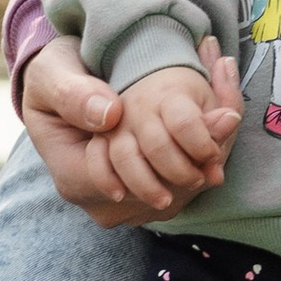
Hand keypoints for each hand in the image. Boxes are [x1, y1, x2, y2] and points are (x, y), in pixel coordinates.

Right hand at [20, 35, 241, 225]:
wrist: (53, 86)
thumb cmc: (51, 78)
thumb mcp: (52, 75)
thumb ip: (75, 94)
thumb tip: (111, 114)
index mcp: (75, 177)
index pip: (139, 181)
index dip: (181, 155)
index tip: (214, 120)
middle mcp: (98, 201)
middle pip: (165, 193)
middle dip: (201, 158)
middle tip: (229, 115)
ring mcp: (117, 205)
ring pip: (175, 195)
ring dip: (203, 162)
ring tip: (226, 120)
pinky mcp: (134, 198)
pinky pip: (174, 191)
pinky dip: (195, 164)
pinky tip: (210, 135)